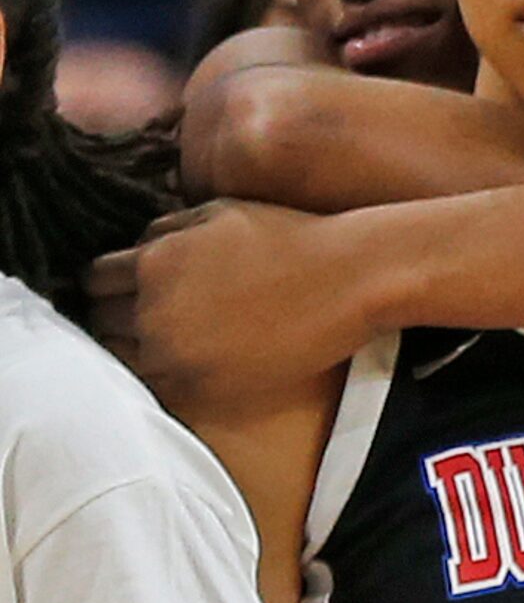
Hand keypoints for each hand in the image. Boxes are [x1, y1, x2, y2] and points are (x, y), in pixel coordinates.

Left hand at [86, 201, 375, 413]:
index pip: (96, 279)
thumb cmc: (292, 240)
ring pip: (124, 359)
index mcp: (153, 263)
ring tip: (176, 341)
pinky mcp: (203, 389)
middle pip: (103, 321)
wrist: (348, 281)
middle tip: (155, 317)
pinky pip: (159, 387)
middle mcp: (154, 311)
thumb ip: (167, 229)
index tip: (132, 289)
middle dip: (122, 316)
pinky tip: (196, 361)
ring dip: (141, 350)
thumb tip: (136, 247)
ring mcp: (177, 356)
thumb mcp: (220, 213)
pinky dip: (169, 375)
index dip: (113, 283)